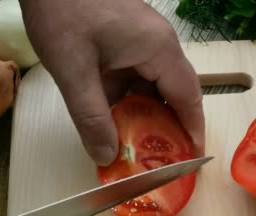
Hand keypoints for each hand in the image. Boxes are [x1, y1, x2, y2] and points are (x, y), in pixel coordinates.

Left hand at [19, 0, 204, 165]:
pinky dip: (131, 99)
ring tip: (139, 146)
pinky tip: (116, 118)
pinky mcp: (128, 38)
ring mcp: (145, 39)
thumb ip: (91, 117)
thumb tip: (106, 156)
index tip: (193, 159)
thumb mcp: (72, 69)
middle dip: (171, 127)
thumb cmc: (61, 10)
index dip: (193, 130)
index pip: (189, 97)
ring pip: (155, 85)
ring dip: (147, 115)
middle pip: (177, 92)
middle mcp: (160, 44)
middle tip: (163, 160)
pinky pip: (138, 75)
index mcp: (159, 49)